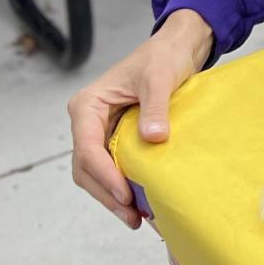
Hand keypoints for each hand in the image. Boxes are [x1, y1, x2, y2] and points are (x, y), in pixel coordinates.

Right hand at [67, 10, 212, 226]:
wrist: (177, 47)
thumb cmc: (165, 57)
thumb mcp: (160, 78)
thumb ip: (155, 107)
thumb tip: (153, 139)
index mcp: (88, 105)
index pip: (87, 148)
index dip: (105, 175)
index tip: (125, 195)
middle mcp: (87, 120)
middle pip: (86, 167)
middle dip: (107, 193)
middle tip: (132, 217)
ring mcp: (100, 130)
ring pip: (95, 172)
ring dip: (112, 195)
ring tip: (136, 217)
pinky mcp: (116, 136)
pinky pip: (112, 166)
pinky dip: (122, 185)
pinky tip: (140, 201)